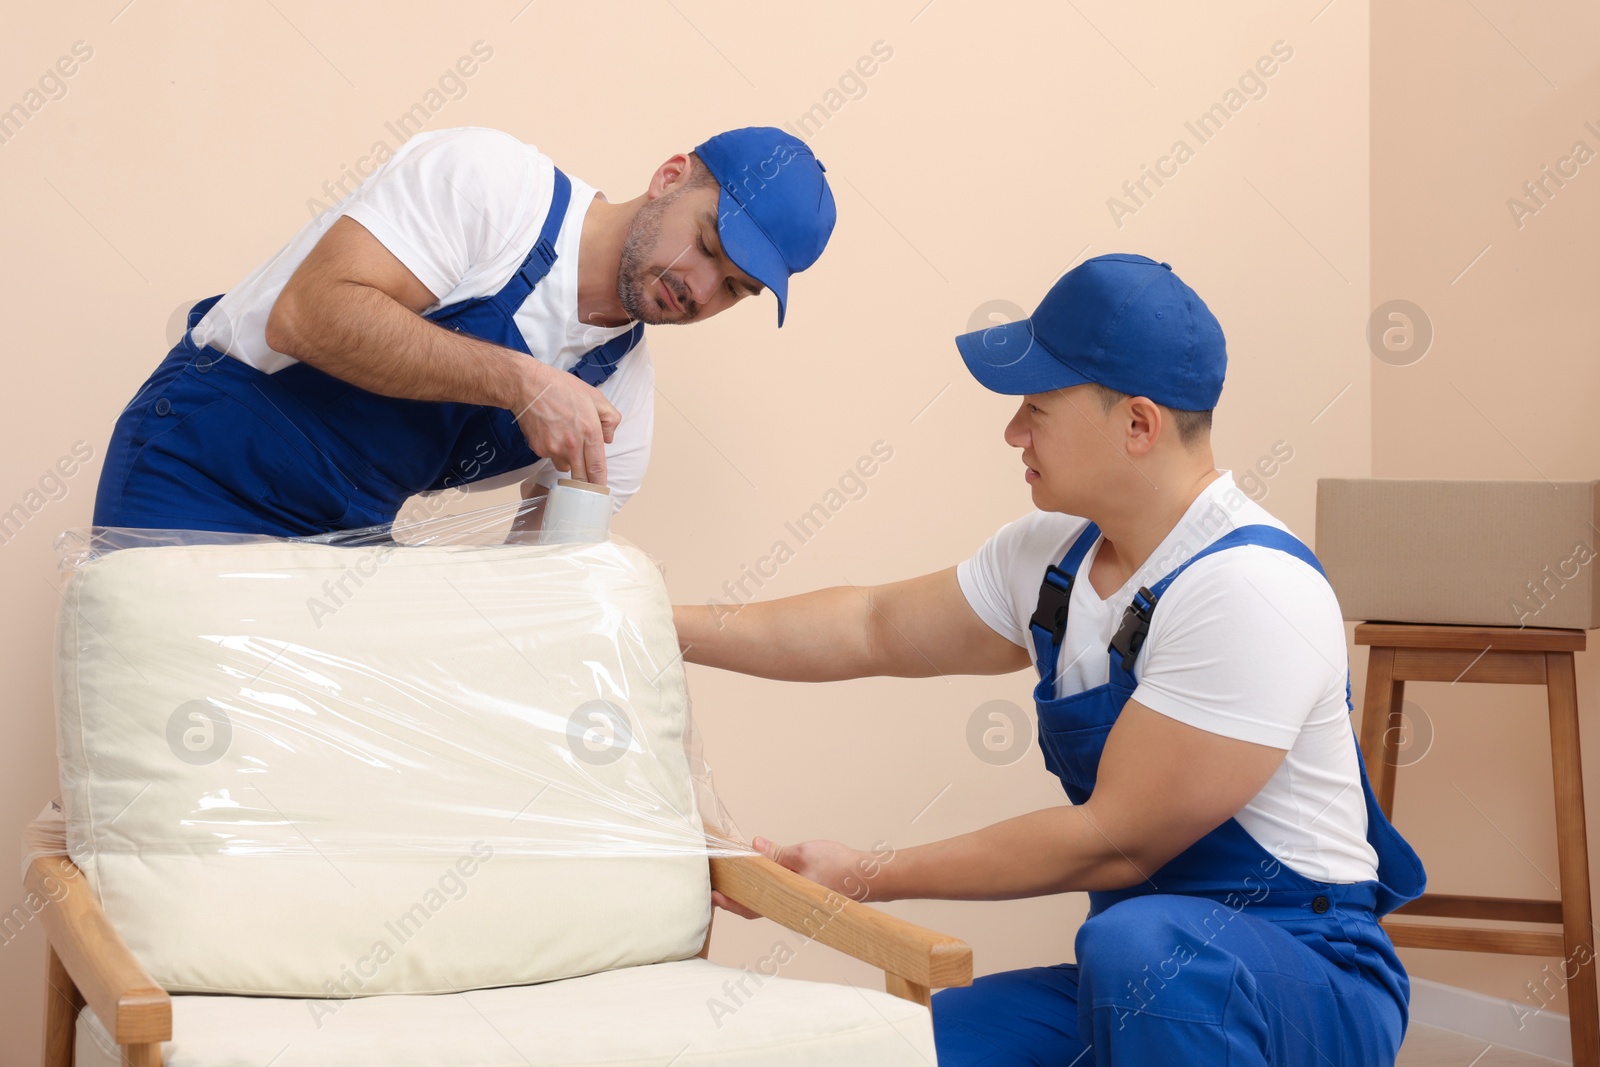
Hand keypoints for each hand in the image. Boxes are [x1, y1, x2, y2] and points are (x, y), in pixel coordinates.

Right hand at [513, 363, 620, 484]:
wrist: (528, 386)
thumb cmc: (562, 388)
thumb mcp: (595, 396)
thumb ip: (610, 419)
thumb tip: (608, 438)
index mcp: (590, 432)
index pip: (597, 468)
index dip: (600, 484)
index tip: (601, 493)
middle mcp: (572, 445)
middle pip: (581, 477)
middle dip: (585, 482)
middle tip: (586, 481)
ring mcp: (554, 449)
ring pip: (565, 466)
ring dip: (568, 460)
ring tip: (565, 438)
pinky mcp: (539, 449)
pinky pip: (551, 457)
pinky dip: (553, 450)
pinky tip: (551, 432)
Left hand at [711, 836, 895, 918]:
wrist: (867, 877)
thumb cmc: (838, 866)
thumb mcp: (803, 853)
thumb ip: (777, 853)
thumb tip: (754, 846)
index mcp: (786, 900)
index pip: (750, 907)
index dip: (730, 903)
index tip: (714, 895)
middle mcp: (790, 908)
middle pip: (755, 908)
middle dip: (735, 898)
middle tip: (716, 887)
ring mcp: (797, 906)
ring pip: (767, 903)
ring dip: (750, 893)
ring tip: (734, 879)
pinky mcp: (804, 901)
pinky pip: (779, 898)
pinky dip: (766, 889)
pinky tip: (761, 877)